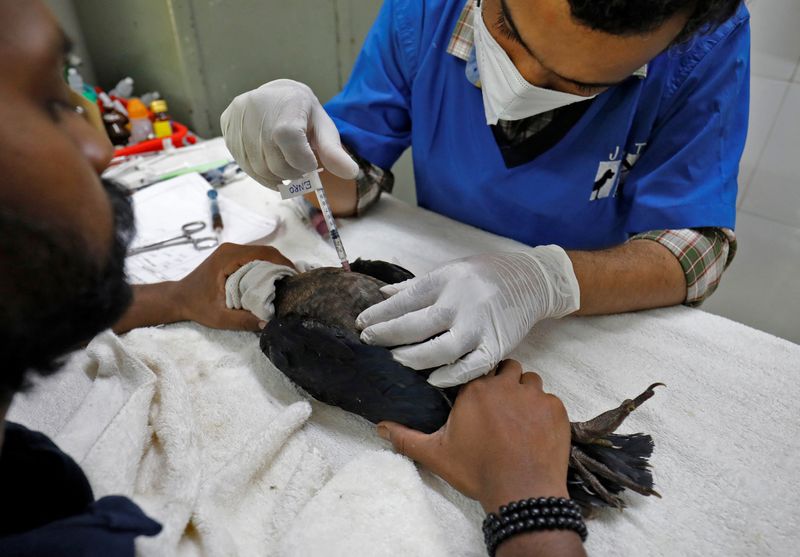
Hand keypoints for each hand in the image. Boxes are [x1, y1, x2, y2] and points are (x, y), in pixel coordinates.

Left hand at [174, 243, 293, 329]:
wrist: (178, 298)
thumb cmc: (197, 306)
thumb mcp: (220, 317)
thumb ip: (243, 320)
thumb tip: (268, 323)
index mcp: (228, 258)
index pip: (264, 254)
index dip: (283, 264)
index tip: (296, 278)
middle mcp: (231, 249)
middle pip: (267, 250)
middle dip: (283, 265)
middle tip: (295, 282)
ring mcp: (230, 250)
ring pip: (262, 252)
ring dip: (276, 264)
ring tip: (287, 281)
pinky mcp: (231, 255)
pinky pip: (255, 256)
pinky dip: (267, 265)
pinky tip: (273, 279)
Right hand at [220, 79, 358, 188]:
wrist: (277, 96)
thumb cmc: (304, 114)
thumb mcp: (324, 128)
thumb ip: (334, 152)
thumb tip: (351, 173)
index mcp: (284, 104)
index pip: (289, 140)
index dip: (301, 160)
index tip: (310, 163)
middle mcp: (255, 108)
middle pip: (274, 161)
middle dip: (292, 173)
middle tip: (300, 167)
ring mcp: (237, 119)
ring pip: (258, 168)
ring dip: (276, 177)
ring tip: (286, 166)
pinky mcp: (227, 129)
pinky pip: (244, 165)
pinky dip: (261, 174)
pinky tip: (271, 165)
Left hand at [357, 247, 579, 386]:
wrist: (531, 279)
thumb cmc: (484, 275)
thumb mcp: (449, 270)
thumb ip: (415, 286)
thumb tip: (382, 295)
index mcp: (447, 280)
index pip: (406, 299)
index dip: (380, 313)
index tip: (361, 323)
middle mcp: (462, 301)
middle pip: (418, 324)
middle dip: (388, 335)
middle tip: (369, 341)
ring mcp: (480, 325)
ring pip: (441, 349)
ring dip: (414, 357)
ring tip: (396, 359)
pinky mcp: (497, 345)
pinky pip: (471, 366)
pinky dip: (450, 375)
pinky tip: (432, 379)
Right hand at [377, 360, 570, 512]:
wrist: (522, 492)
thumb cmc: (478, 471)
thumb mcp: (436, 455)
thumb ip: (406, 438)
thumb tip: (381, 427)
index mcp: (475, 389)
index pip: (477, 369)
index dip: (479, 381)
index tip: (478, 397)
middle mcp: (505, 385)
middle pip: (507, 368)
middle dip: (504, 382)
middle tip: (500, 406)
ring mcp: (534, 396)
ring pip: (531, 380)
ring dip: (525, 393)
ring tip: (519, 417)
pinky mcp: (556, 409)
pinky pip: (551, 400)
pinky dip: (544, 411)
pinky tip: (537, 431)